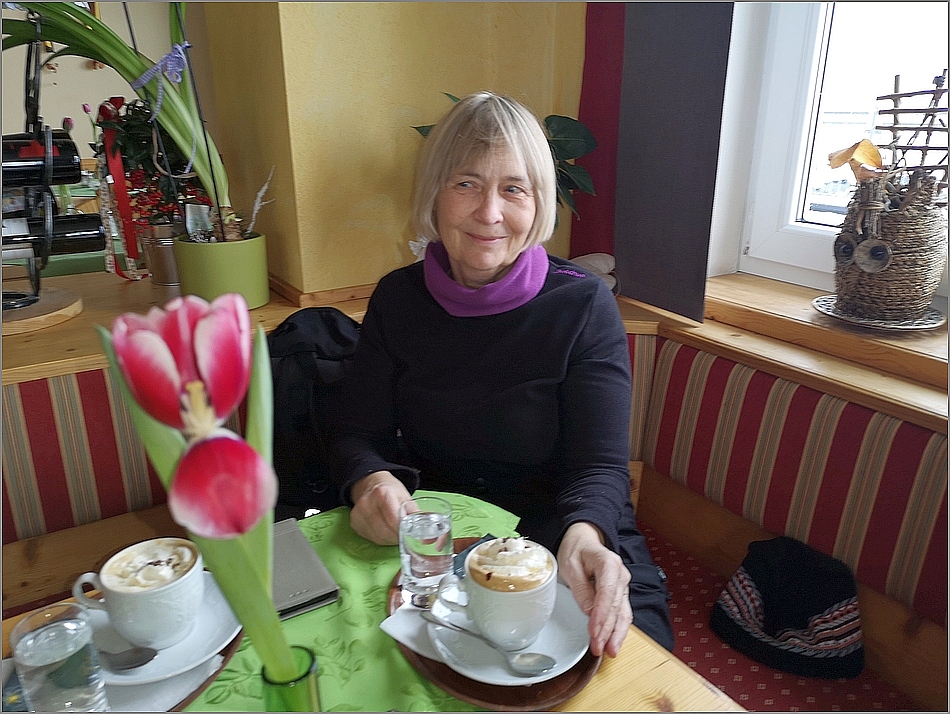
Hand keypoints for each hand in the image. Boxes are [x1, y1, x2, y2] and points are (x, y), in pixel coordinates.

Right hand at [349, 471, 411, 544]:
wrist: (370, 484)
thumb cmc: (390, 491)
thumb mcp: (406, 498)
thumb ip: (417, 516)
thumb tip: (429, 537)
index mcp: (382, 493)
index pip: (394, 521)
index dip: (404, 530)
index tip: (411, 533)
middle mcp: (367, 503)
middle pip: (385, 531)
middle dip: (398, 536)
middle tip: (404, 532)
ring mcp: (358, 514)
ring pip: (378, 537)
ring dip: (389, 539)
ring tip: (394, 530)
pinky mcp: (354, 523)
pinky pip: (371, 538)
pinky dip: (380, 538)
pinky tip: (384, 529)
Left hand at [556, 522, 631, 657]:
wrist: (584, 539)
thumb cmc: (576, 550)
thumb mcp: (570, 564)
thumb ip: (580, 587)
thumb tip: (589, 610)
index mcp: (609, 563)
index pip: (607, 593)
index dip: (601, 615)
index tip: (593, 632)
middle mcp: (621, 575)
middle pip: (616, 607)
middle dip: (607, 630)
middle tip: (597, 648)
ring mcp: (623, 585)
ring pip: (623, 613)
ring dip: (616, 634)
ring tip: (609, 652)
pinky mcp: (620, 594)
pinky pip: (622, 613)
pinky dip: (618, 629)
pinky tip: (614, 643)